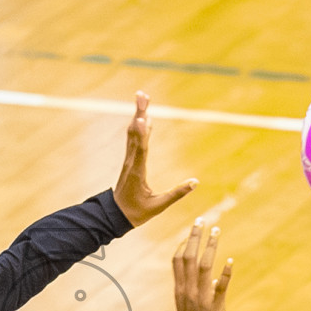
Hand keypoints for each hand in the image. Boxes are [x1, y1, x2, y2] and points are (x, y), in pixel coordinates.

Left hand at [113, 92, 197, 226]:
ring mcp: (129, 160)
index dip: (141, 133)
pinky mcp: (130, 161)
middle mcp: (131, 162)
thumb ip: (176, 194)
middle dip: (139, 113)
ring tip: (142, 98)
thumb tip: (195, 182)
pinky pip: (133, 140)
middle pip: (135, 134)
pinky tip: (143, 118)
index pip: (140, 149)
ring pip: (132, 134)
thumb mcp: (158, 207)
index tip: (142, 117)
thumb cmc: (136, 212)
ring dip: (137, 115)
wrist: (115, 215)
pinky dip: (138, 127)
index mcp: (138, 172)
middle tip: (142, 95)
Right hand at [169, 218, 232, 310]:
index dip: (184, 241)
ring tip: (216, 231)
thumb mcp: (189, 308)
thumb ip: (197, 291)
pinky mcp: (214, 309)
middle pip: (187, 257)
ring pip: (202, 267)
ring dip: (210, 247)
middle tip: (202, 219)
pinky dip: (224, 274)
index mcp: (180, 290)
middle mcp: (187, 291)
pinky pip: (218, 288)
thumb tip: (212, 277)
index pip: (177, 260)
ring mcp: (200, 299)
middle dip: (195, 236)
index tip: (193, 228)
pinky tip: (230, 261)